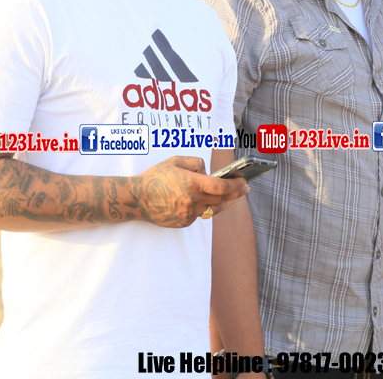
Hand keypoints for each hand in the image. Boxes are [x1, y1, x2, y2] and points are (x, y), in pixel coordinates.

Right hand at [130, 156, 247, 227]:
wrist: (137, 199)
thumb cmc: (155, 177)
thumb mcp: (175, 161)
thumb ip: (196, 163)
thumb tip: (208, 171)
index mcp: (192, 184)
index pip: (222, 187)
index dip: (235, 185)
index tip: (243, 181)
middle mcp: (192, 201)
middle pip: (222, 199)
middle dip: (236, 193)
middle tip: (245, 188)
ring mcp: (188, 214)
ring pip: (214, 209)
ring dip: (225, 202)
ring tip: (232, 195)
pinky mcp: (183, 222)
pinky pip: (200, 214)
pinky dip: (205, 207)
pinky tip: (207, 201)